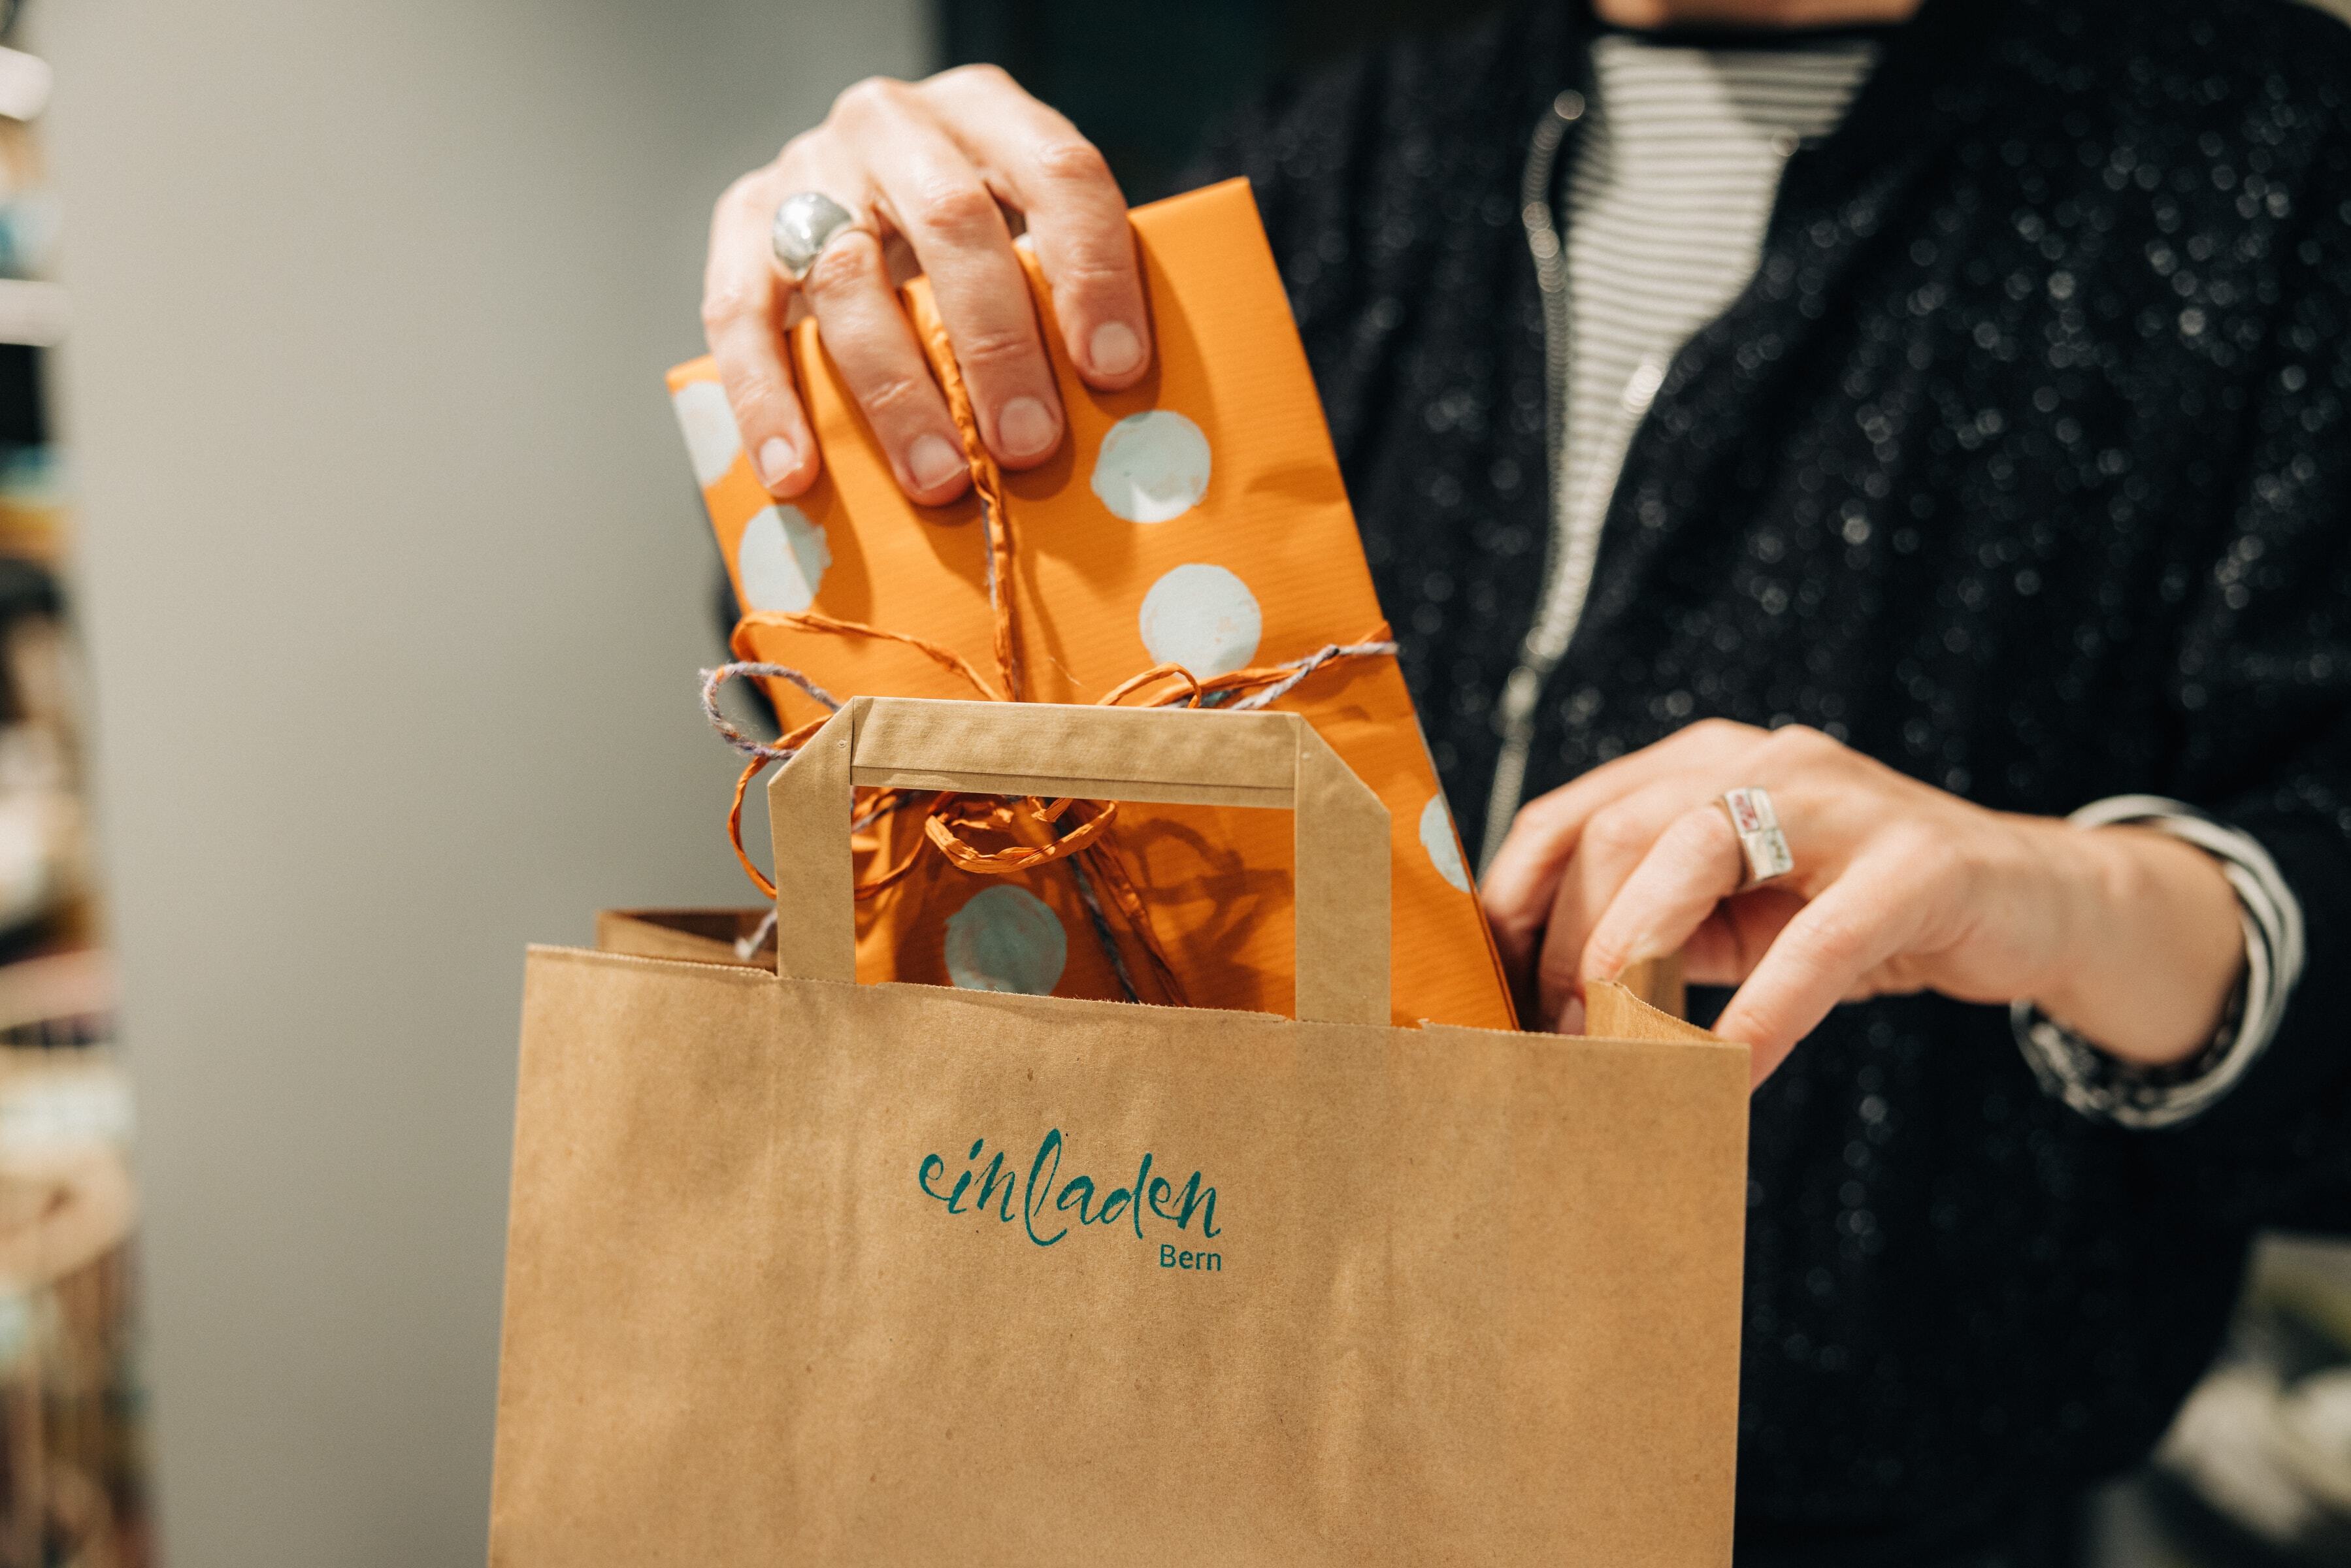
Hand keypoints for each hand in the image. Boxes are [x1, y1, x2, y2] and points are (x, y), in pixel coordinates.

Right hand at [702, 65, 1148, 506]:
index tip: (1113, 370)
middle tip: (1029, 444)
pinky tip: (798, 473)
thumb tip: (1123, 425)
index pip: (1058, 173)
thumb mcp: (1025, 237)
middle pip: (950, 222)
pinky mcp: (740, 221)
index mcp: (989, 113)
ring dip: (897, 392)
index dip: (1092, 271)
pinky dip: (769, 401)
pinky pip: (740, 314)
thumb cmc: (970, 245)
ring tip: (938, 479)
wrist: (851, 194)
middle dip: (996, 344)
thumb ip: (1062, 299)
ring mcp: (808, 167)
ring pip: (846, 275)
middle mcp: (895, 125)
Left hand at [1479, 720, 2246, 1085]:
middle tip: (1560, 1040)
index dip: (1515, 907)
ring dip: (1639, 961)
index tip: (1490, 992)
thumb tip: (1542, 1007)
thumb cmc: (1853, 917)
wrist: (2033, 904)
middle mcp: (1761, 761)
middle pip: (1617, 833)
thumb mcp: (1736, 916)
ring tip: (1617, 1050)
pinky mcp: (1918, 863)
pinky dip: (1760, 1017)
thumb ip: (1655, 932)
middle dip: (1571, 944)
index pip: (1569, 818)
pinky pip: (1816, 943)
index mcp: (1702, 766)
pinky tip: (1725, 1078)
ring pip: (1696, 854)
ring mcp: (1842, 801)